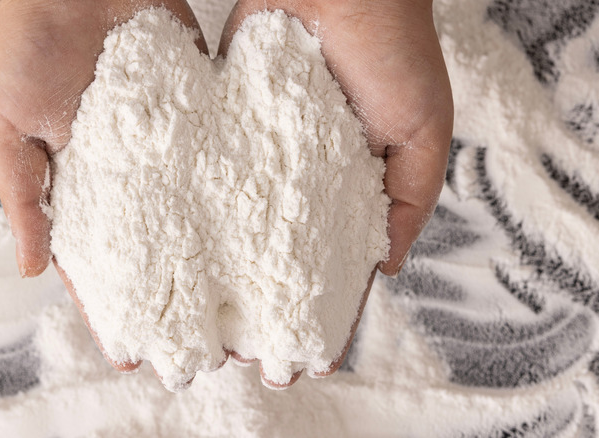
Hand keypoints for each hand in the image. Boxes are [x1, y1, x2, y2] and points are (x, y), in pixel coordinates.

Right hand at [0, 0, 206, 372]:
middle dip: (171, 289)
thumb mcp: (6, 127)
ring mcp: (168, 143)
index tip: (130, 349)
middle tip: (194, 342)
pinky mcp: (199, 109)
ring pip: (193, 206)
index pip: (96, 255)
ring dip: (213, 249)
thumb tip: (32, 268)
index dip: (110, 300)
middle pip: (154, 241)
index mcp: (80, 182)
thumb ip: (22, 194)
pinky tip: (261, 223)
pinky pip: (221, 151)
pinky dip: (239, 184)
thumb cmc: (28, 47)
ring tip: (237, 299)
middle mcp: (130, 171)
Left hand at [219, 0, 452, 386]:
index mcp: (349, 182)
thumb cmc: (394, 50)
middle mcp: (300, 173)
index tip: (306, 353)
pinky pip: (206, 165)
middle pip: (277, 246)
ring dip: (220, 261)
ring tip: (199, 311)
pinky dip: (192, 200)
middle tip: (242, 349)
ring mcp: (259, 148)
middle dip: (261, 296)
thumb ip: (410, 201)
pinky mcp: (224, 118)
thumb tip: (385, 268)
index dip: (322, 302)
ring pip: (236, 216)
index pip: (333, 255)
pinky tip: (173, 243)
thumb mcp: (424, 133)